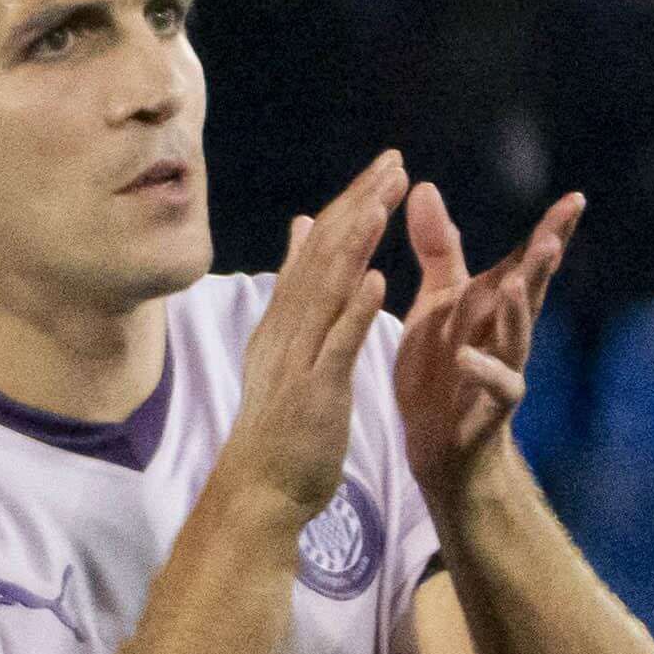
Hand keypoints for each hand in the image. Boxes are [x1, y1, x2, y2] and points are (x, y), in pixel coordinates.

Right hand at [211, 155, 405, 528]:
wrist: (260, 490)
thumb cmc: (280, 425)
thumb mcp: (286, 347)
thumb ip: (296, 289)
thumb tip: (302, 229)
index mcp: (283, 320)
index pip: (319, 249)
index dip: (352, 205)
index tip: (385, 168)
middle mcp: (285, 331)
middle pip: (323, 258)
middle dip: (360, 207)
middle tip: (393, 163)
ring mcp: (297, 360)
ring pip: (327, 292)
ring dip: (355, 245)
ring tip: (382, 202)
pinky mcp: (315, 393)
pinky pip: (336, 346)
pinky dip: (355, 312)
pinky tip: (376, 279)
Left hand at [396, 176, 572, 494]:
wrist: (437, 446)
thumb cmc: (440, 368)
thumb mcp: (436, 302)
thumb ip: (439, 249)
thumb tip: (424, 186)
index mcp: (492, 305)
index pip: (525, 262)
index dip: (552, 231)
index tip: (576, 199)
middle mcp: (505, 333)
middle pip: (531, 292)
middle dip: (543, 264)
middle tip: (556, 232)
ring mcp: (502, 370)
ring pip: (518, 337)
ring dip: (519, 311)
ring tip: (518, 283)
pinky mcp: (488, 408)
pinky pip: (493, 389)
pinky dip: (482, 372)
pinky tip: (467, 357)